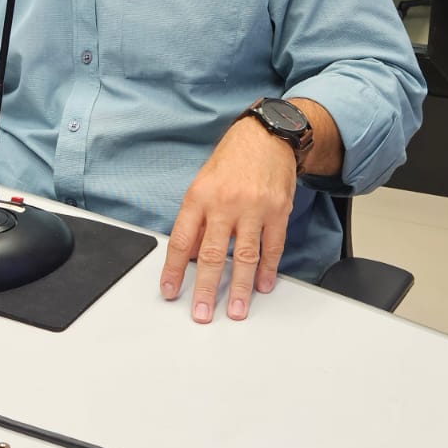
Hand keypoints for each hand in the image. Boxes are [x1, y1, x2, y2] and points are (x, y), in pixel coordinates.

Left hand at [159, 116, 296, 322]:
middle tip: (202, 313)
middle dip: (206, 289)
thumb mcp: (203, 184)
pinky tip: (263, 285)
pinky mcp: (277, 210)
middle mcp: (225, 203)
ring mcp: (253, 207)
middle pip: (214, 254)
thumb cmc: (232, 160)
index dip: (174, 270)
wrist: (266, 135)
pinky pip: (273, 246)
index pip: (182, 240)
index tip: (170, 291)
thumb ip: (197, 220)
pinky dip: (268, 269)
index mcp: (199, 196)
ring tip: (237, 310)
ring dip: (241, 288)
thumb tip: (191, 256)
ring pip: (245, 256)